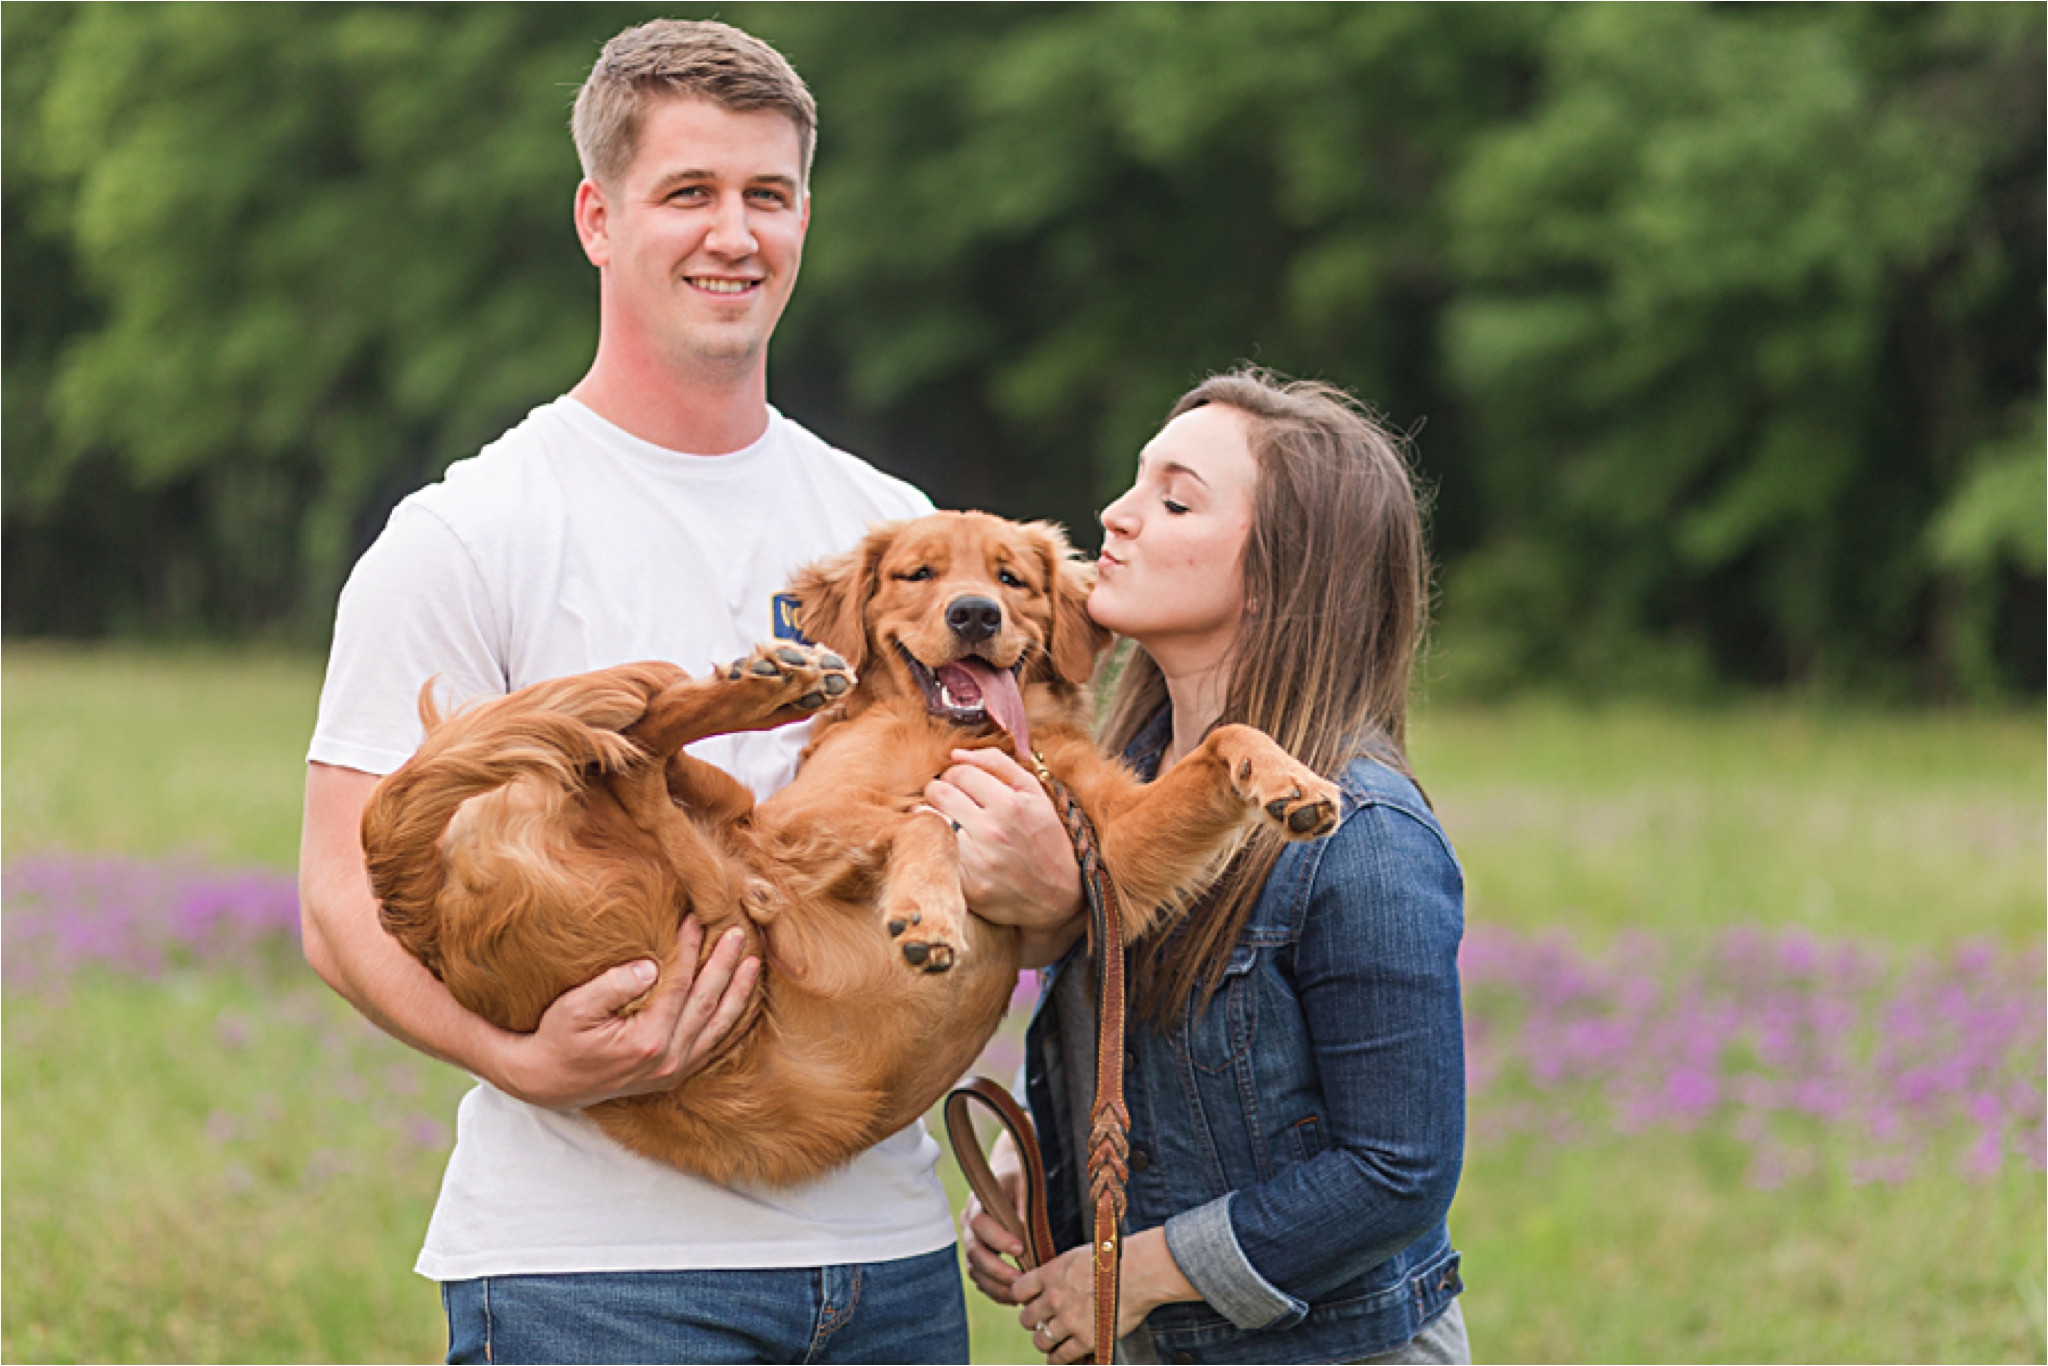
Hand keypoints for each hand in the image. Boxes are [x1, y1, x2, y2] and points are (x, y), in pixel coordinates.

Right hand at [493, 917, 758, 1109]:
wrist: (548, 1081)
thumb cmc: (557, 1038)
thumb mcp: (574, 1008)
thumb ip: (613, 986)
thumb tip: (651, 966)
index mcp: (647, 1041)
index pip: (680, 985)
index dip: (690, 949)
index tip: (697, 919)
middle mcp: (669, 1060)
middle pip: (707, 1003)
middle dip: (725, 965)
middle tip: (739, 933)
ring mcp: (675, 1071)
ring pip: (719, 1027)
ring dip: (738, 993)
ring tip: (753, 963)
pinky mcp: (675, 1075)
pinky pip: (714, 1047)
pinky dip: (732, 1024)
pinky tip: (743, 1004)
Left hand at [924, 748, 1081, 933]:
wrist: (1058, 896)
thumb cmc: (1044, 837)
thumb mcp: (1034, 794)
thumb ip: (997, 764)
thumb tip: (955, 753)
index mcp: (1009, 804)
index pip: (958, 772)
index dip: (957, 775)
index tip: (962, 785)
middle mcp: (992, 831)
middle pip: (938, 792)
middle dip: (940, 792)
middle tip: (951, 801)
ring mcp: (978, 861)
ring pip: (930, 821)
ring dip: (935, 817)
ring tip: (951, 822)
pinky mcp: (967, 887)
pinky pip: (937, 853)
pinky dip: (939, 846)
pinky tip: (953, 848)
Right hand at [962, 1132, 1029, 1304]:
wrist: (1008, 1177)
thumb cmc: (1021, 1181)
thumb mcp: (1025, 1186)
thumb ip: (1024, 1207)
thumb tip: (1028, 1235)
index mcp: (979, 1202)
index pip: (979, 1223)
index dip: (998, 1238)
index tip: (1020, 1249)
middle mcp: (969, 1223)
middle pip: (974, 1251)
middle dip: (997, 1270)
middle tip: (1021, 1280)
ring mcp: (971, 1241)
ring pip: (974, 1269)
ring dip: (995, 1286)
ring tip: (1019, 1295)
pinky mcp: (977, 1256)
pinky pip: (979, 1278)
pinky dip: (994, 1291)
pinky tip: (1013, 1298)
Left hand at [1014, 1227, 1198, 1362]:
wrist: (1141, 1272)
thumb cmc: (1113, 1259)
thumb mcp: (1076, 1256)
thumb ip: (1057, 1271)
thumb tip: (1046, 1282)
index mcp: (1051, 1274)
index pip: (1018, 1291)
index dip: (1023, 1298)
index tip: (1030, 1301)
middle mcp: (1055, 1298)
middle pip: (1027, 1319)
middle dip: (1033, 1321)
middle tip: (1041, 1322)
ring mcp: (1070, 1320)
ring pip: (1041, 1340)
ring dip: (1044, 1342)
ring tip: (1049, 1341)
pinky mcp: (1087, 1339)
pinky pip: (1062, 1356)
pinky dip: (1058, 1358)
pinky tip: (1059, 1356)